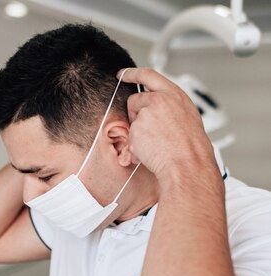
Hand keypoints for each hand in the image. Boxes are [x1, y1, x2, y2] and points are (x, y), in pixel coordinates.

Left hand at [117, 67, 219, 184]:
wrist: (188, 164)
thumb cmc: (191, 146)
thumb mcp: (186, 115)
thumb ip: (168, 106)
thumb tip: (152, 108)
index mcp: (174, 94)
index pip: (149, 75)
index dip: (132, 73)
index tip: (122, 73)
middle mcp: (160, 100)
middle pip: (135, 99)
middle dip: (136, 113)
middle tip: (151, 130)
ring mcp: (147, 113)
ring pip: (132, 120)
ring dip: (138, 131)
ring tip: (157, 143)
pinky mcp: (136, 128)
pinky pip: (130, 137)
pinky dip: (136, 146)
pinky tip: (152, 151)